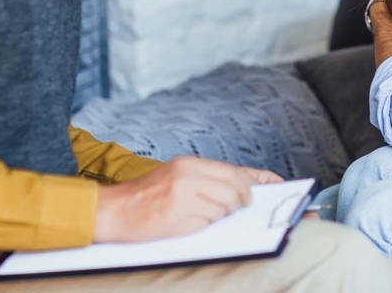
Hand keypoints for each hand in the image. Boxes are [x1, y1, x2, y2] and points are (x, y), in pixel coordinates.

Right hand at [93, 156, 281, 243]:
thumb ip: (207, 180)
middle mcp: (189, 175)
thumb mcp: (177, 176)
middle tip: (236, 209)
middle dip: (241, 202)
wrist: (113, 211)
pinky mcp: (179, 216)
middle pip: (235, 189)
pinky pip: (207, 223)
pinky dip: (204, 226)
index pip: (235, 170)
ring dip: (220, 215)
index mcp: (190, 164)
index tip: (278, 184)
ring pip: (224, 207)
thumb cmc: (146, 197)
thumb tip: (242, 188)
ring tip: (200, 215)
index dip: (261, 178)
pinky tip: (188, 223)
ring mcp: (184, 196)